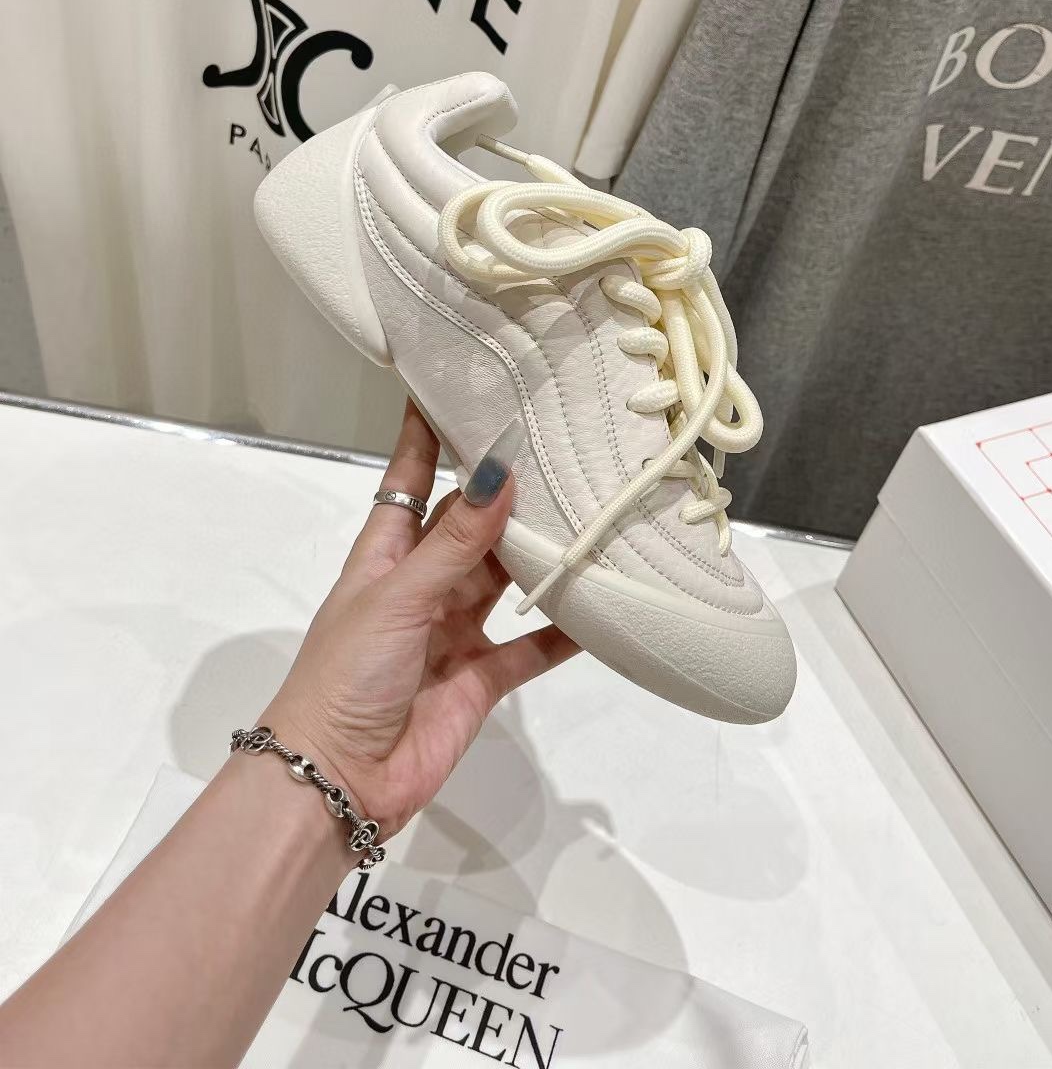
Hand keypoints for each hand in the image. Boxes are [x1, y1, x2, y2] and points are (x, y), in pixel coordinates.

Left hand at [264, 400, 578, 838]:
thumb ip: (454, 543)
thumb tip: (499, 473)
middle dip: (506, 492)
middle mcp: (422, 585)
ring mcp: (453, 631)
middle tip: (561, 444)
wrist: (335, 780)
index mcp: (385, 555)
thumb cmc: (348, 672)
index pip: (408, 478)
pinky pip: (531, 647)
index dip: (426, 436)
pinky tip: (603, 605)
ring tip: (594, 510)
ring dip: (542, 554)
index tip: (451, 384)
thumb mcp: (397, 597)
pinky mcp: (481, 679)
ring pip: (506, 579)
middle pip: (470, 526)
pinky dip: (563, 629)